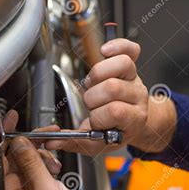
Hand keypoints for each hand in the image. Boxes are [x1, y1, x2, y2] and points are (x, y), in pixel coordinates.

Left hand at [2, 111, 112, 189]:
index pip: (0, 157)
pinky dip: (47, 167)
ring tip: (55, 165)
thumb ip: (31, 163)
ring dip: (42, 157)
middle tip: (47, 135)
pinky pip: (37, 172)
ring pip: (28, 162)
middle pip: (15, 156)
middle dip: (32, 145)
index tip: (11, 119)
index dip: (5, 135)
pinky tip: (56, 171)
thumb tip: (20, 142)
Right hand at [45, 39, 149, 155]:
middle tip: (91, 104)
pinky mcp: (131, 66)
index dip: (98, 116)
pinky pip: (130, 49)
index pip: (115, 111)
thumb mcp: (96, 143)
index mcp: (133, 119)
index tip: (94, 123)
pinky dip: (117, 46)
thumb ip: (73, 142)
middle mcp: (137, 97)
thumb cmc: (112, 131)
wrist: (130, 123)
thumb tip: (51, 141)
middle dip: (94, 97)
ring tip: (94, 85)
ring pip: (121, 64)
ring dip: (98, 74)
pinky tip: (105, 51)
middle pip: (113, 87)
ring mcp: (135, 79)